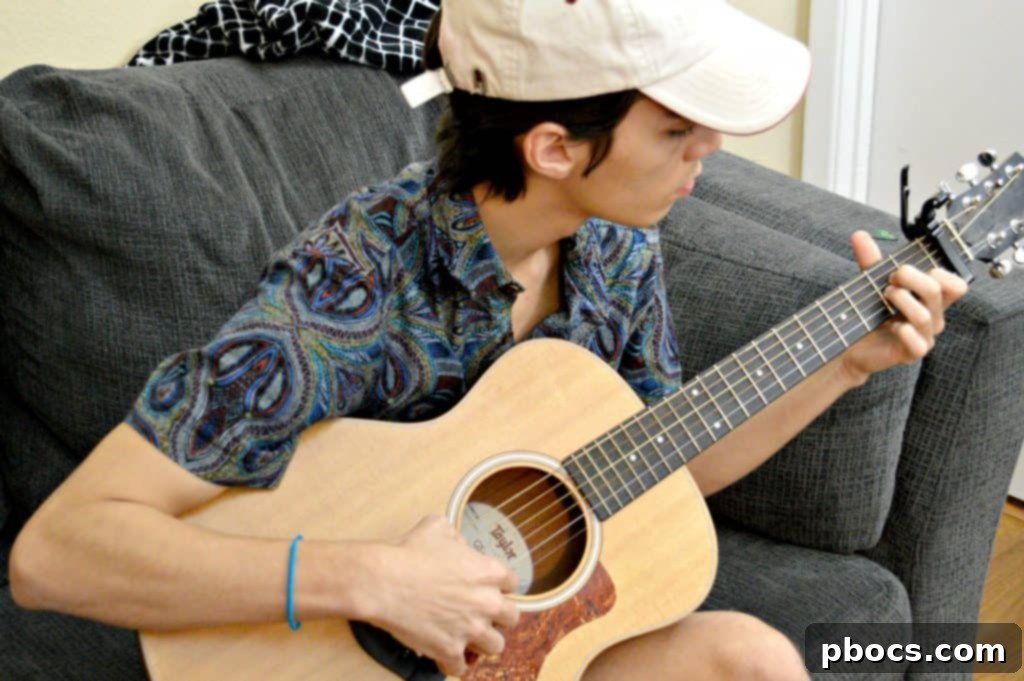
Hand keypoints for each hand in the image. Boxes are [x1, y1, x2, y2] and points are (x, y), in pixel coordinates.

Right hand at [363, 514, 519, 676]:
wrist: (383, 580)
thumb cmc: (409, 551)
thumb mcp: (439, 527)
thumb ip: (458, 539)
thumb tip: (460, 548)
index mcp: (489, 571)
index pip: (512, 582)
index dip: (499, 585)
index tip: (486, 587)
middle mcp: (487, 602)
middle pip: (511, 618)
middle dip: (497, 615)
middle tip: (479, 612)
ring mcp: (470, 629)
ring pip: (495, 646)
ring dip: (482, 642)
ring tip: (467, 636)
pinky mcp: (449, 650)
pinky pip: (461, 667)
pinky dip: (454, 663)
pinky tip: (446, 655)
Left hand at [840, 230, 967, 384]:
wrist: (852, 344)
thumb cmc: (870, 313)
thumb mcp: (871, 283)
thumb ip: (870, 259)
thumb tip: (859, 235)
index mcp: (931, 299)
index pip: (956, 284)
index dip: (937, 272)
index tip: (904, 270)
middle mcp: (933, 317)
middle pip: (938, 290)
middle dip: (911, 278)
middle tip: (890, 281)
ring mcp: (925, 336)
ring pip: (925, 315)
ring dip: (901, 300)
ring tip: (884, 298)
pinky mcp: (913, 353)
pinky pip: (919, 343)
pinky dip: (904, 331)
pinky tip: (890, 326)